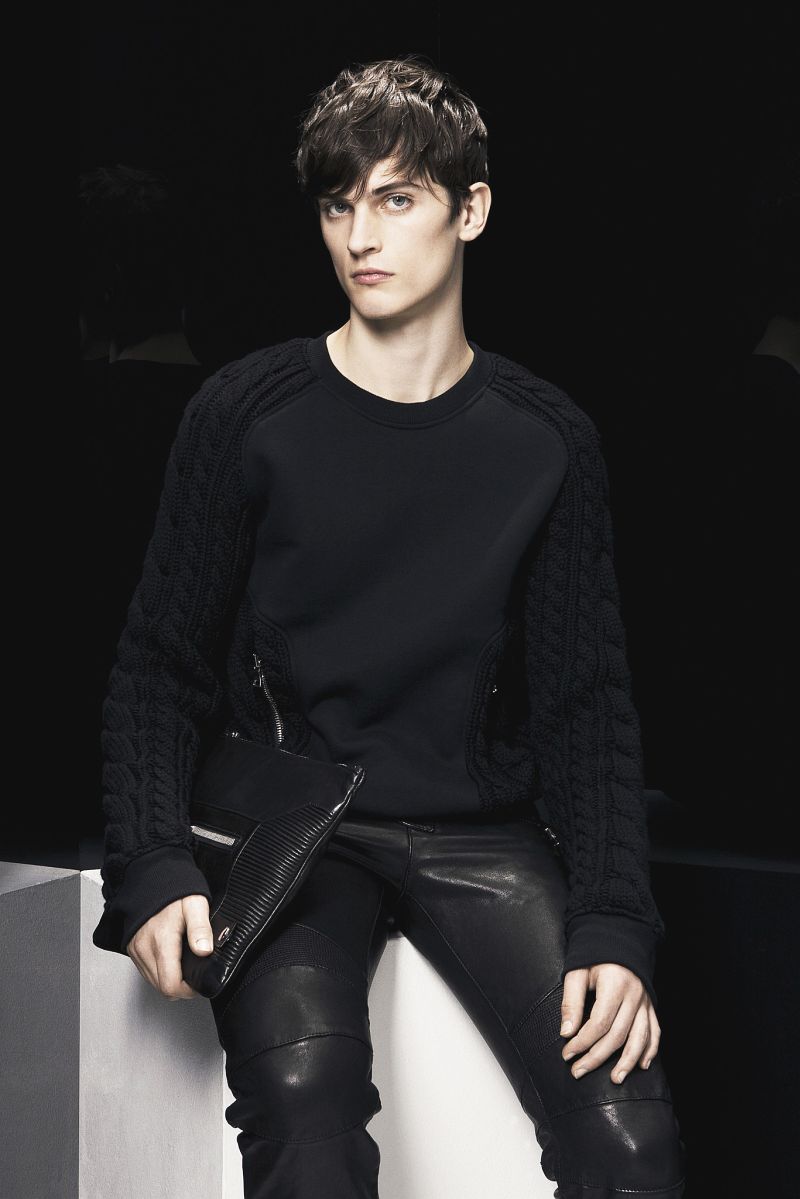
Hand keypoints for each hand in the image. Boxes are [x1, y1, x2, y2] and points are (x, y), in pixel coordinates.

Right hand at [126, 894, 213, 1000]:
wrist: (151, 875)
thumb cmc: (173, 889)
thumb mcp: (195, 903)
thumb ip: (201, 928)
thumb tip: (205, 951)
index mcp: (161, 941)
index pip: (170, 985)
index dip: (188, 991)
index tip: (199, 983)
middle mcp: (145, 949)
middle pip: (162, 988)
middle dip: (181, 988)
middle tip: (196, 975)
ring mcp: (137, 950)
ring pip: (153, 981)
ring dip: (169, 981)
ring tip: (185, 967)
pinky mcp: (132, 948)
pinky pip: (146, 970)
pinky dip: (159, 972)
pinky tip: (171, 960)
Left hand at [559, 963, 659, 1082]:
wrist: (617, 936)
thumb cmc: (593, 954)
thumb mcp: (576, 971)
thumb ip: (571, 1002)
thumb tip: (566, 1033)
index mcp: (615, 985)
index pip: (599, 1023)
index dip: (582, 1041)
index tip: (567, 1054)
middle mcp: (634, 995)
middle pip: (618, 1035)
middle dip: (598, 1057)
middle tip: (579, 1071)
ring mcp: (645, 1001)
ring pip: (640, 1037)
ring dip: (628, 1061)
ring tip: (615, 1079)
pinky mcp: (651, 1005)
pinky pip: (655, 1031)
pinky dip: (650, 1050)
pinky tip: (642, 1065)